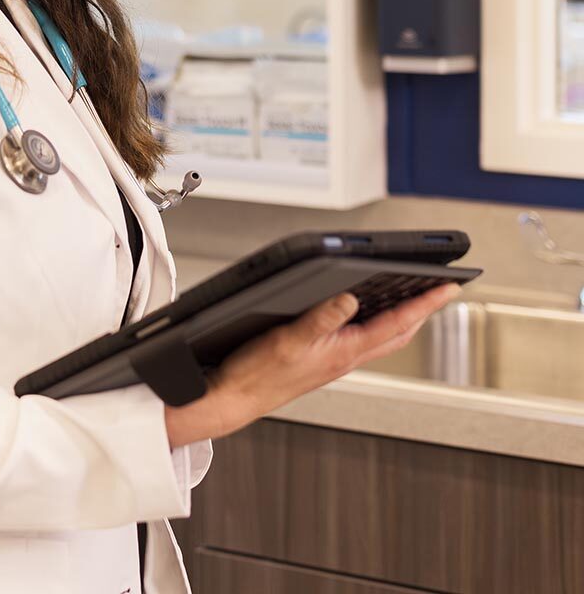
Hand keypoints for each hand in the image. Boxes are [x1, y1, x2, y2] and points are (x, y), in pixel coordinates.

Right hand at [164, 281, 461, 448]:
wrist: (236, 399)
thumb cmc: (258, 374)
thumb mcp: (289, 339)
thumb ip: (320, 318)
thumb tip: (350, 297)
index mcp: (344, 350)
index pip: (397, 323)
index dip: (425, 303)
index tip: (448, 287)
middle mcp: (345, 357)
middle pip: (398, 332)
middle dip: (423, 310)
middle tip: (441, 290)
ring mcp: (334, 360)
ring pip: (382, 338)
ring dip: (403, 317)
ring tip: (414, 299)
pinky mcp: (321, 361)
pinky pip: (362, 340)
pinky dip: (376, 324)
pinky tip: (366, 317)